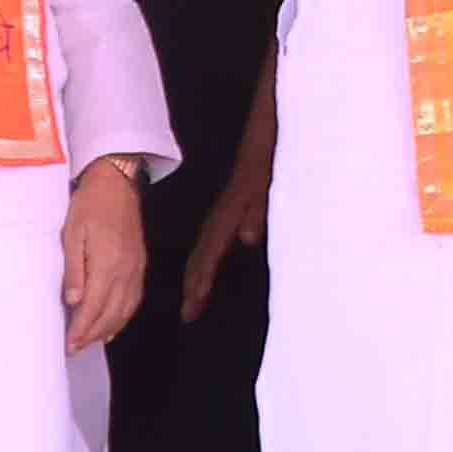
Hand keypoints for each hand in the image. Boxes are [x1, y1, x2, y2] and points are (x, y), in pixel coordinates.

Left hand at [61, 157, 147, 352]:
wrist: (117, 182)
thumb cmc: (90, 204)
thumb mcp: (72, 233)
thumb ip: (74, 269)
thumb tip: (74, 301)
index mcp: (108, 263)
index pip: (94, 307)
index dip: (81, 329)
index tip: (69, 345)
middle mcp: (126, 271)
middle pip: (111, 314)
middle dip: (92, 335)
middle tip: (74, 349)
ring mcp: (136, 269)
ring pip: (125, 310)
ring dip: (107, 329)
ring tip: (89, 341)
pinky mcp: (140, 264)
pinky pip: (134, 299)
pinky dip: (123, 317)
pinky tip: (112, 325)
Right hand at [179, 167, 266, 323]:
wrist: (261, 137)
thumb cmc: (265, 163)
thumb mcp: (264, 186)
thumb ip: (257, 210)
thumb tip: (246, 238)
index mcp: (228, 217)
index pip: (209, 255)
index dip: (202, 281)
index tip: (193, 305)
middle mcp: (220, 218)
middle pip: (200, 257)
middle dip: (192, 286)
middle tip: (187, 314)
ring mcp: (221, 214)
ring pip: (201, 251)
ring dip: (195, 277)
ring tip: (191, 300)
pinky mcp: (227, 210)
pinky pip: (209, 243)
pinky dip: (203, 262)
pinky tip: (205, 269)